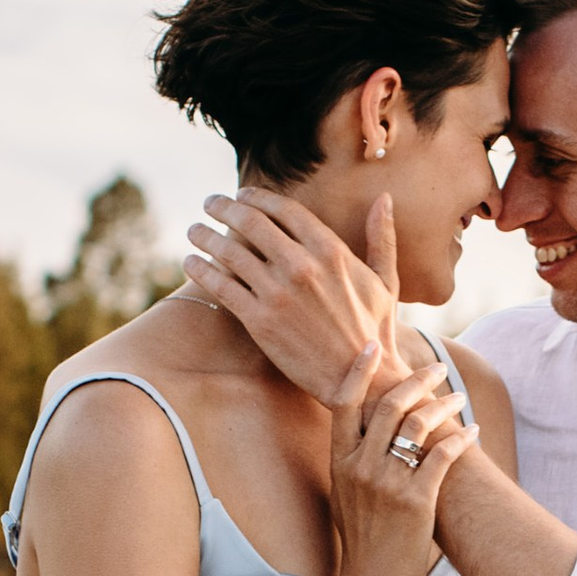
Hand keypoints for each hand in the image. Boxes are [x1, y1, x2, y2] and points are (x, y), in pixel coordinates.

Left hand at [186, 186, 419, 402]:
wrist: (362, 380)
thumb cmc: (375, 330)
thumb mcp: (385, 281)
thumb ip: (381, 237)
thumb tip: (385, 199)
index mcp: (331, 250)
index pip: (284, 209)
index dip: (258, 197)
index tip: (242, 195)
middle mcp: (302, 266)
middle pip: (251, 223)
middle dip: (225, 207)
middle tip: (210, 203)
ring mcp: (278, 293)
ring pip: (230, 252)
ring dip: (206, 236)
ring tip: (194, 230)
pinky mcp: (260, 321)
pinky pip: (222, 287)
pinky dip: (202, 270)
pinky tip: (191, 262)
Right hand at [329, 348, 469, 575]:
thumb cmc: (363, 538)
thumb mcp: (345, 493)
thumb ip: (354, 458)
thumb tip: (369, 425)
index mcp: (340, 461)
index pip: (345, 403)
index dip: (358, 370)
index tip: (374, 346)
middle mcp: (360, 467)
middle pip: (389, 405)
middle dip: (416, 380)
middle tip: (436, 369)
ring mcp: (387, 483)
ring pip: (419, 425)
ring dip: (443, 404)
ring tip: (458, 397)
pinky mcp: (416, 499)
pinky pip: (443, 455)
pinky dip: (461, 438)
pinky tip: (473, 431)